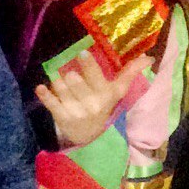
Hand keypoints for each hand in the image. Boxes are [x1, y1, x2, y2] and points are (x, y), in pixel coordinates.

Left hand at [35, 50, 151, 146]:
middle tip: (69, 71)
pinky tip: (40, 88)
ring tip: (59, 79)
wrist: (88, 135)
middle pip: (76, 81)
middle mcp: (92, 103)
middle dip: (70, 74)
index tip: (82, 53)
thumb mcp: (117, 91)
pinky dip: (45, 94)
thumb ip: (130, 72)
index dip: (89, 66)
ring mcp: (76, 111)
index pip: (98, 77)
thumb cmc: (102, 103)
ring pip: (62, 88)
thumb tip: (148, 57)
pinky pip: (51, 103)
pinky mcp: (62, 117)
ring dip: (58, 81)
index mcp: (107, 94)